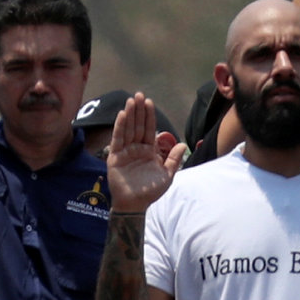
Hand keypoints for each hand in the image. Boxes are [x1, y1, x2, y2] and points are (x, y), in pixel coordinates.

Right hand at [99, 90, 183, 214]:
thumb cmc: (150, 191)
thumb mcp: (167, 175)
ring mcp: (125, 151)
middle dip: (139, 110)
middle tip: (139, 95)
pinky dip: (120, 127)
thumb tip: (184, 144)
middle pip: (138, 125)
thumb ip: (173, 159)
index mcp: (148, 150)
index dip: (149, 116)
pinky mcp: (115, 156)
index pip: (149, 129)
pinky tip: (122, 115)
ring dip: (130, 115)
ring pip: (128, 129)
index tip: (149, 102)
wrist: (135, 204)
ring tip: (131, 100)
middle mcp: (136, 148)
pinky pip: (118, 139)